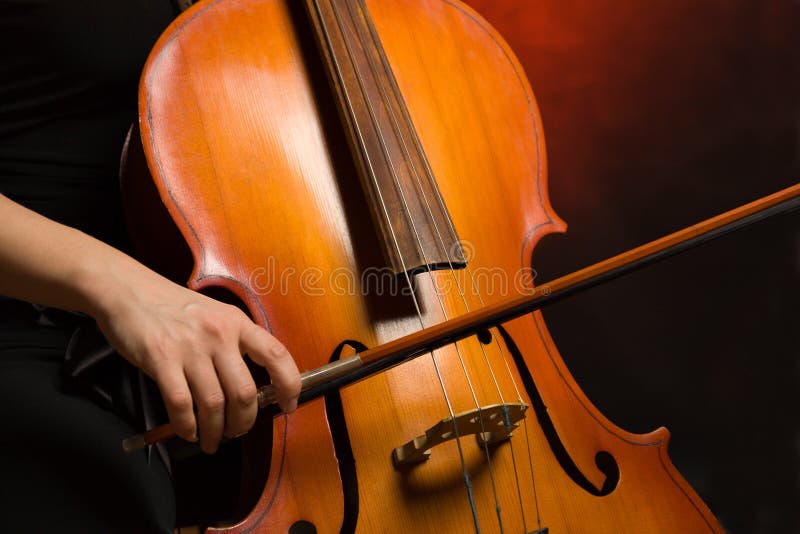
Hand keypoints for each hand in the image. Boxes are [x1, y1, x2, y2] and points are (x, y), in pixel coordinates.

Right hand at [96, 279, 300, 453]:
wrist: (130, 291)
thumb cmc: (175, 308)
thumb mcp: (217, 316)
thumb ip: (236, 344)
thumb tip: (253, 389)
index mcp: (238, 323)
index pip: (277, 355)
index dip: (289, 385)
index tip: (288, 405)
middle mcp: (218, 334)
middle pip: (244, 392)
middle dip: (243, 422)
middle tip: (237, 432)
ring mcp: (190, 347)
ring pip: (214, 404)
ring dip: (215, 431)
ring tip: (212, 440)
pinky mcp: (161, 358)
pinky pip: (181, 404)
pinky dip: (187, 426)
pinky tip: (188, 431)